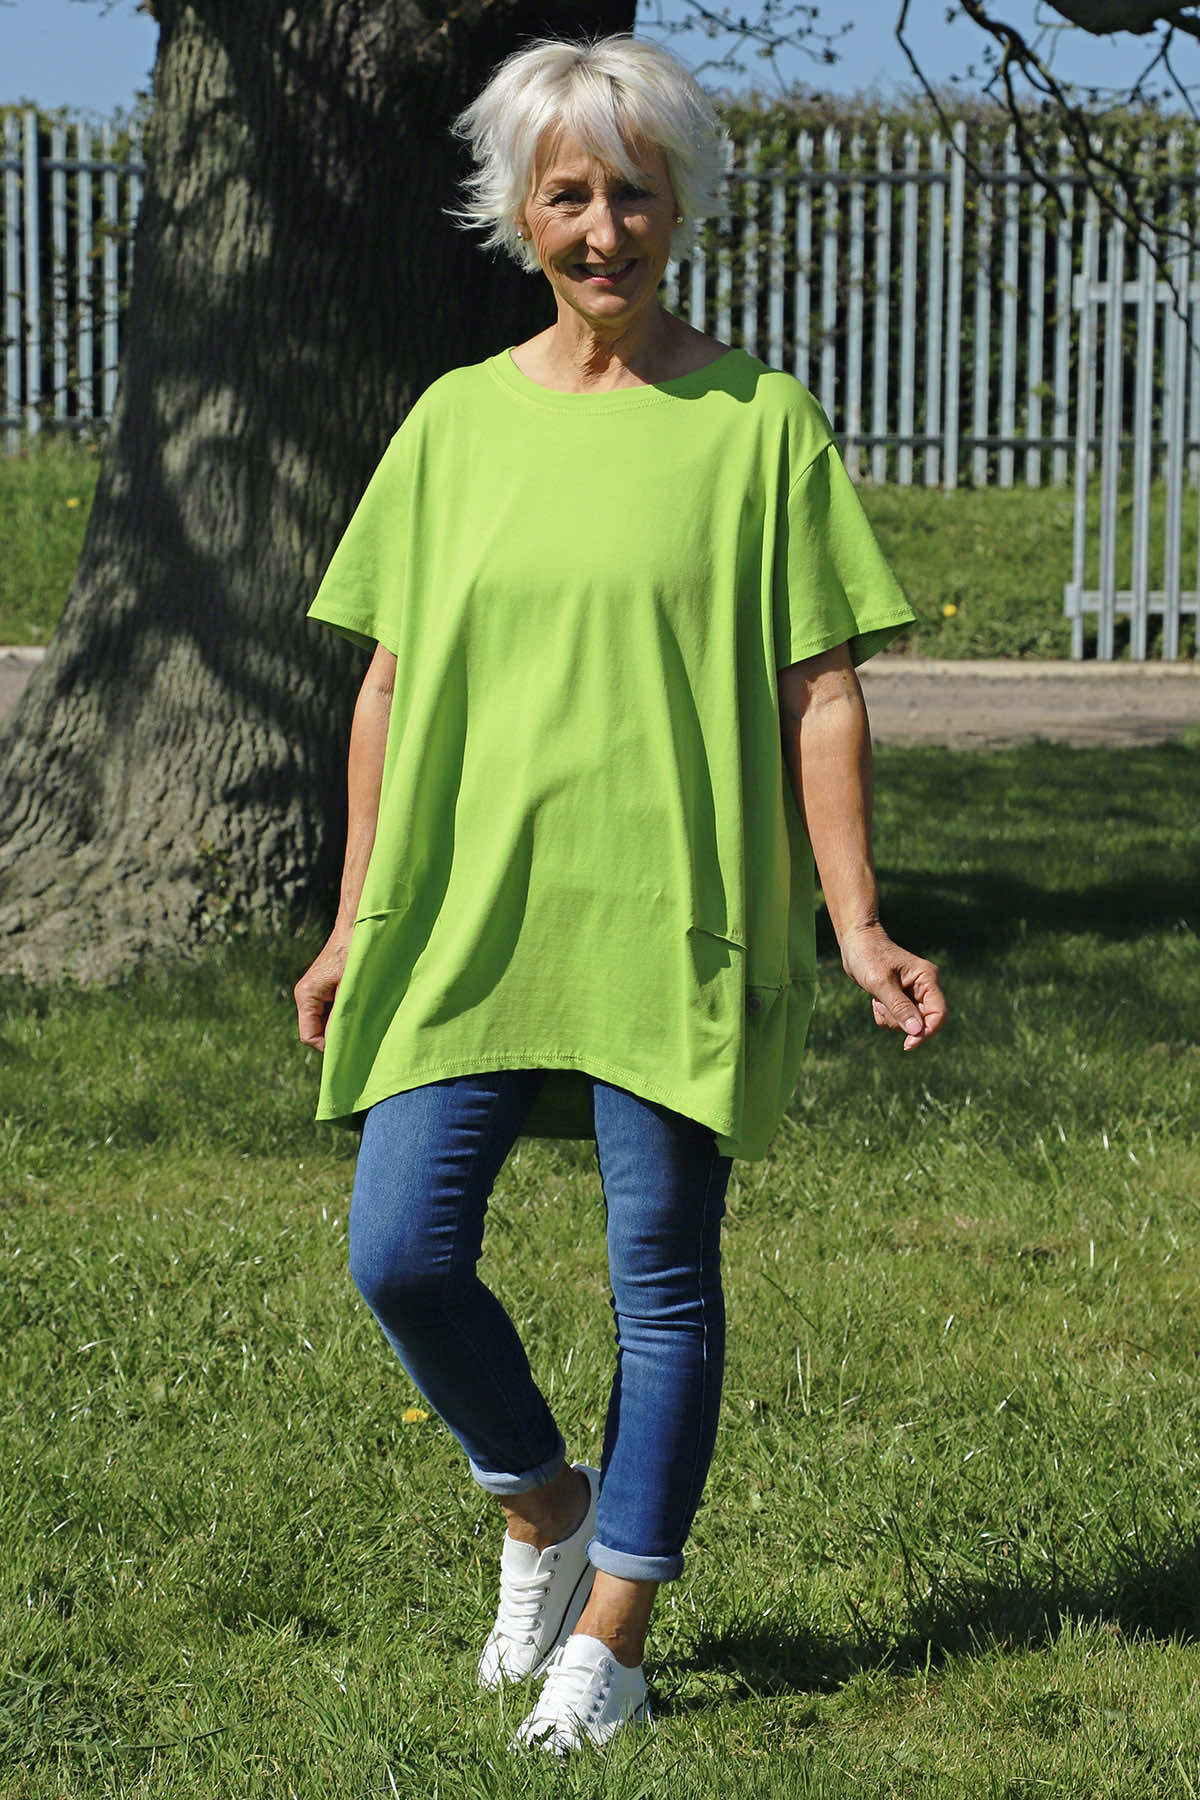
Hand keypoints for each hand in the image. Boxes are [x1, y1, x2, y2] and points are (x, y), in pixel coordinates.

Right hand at [293, 931, 352, 1050]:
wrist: (357, 926)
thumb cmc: (355, 953)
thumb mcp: (350, 989)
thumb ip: (342, 1016)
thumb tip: (339, 1044)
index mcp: (306, 995)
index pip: (309, 1037)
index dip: (329, 1045)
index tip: (351, 1043)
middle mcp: (305, 995)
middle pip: (317, 1031)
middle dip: (337, 1034)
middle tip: (361, 1032)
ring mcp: (314, 992)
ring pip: (325, 1022)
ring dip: (342, 1022)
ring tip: (362, 1015)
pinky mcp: (324, 988)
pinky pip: (331, 1011)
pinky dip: (345, 1012)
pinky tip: (360, 1005)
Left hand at [839, 924, 946, 1050]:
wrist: (855, 943)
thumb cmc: (868, 957)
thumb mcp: (881, 984)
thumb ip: (899, 1008)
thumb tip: (917, 1032)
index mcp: (927, 978)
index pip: (939, 1013)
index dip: (926, 1032)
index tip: (908, 1044)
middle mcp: (925, 986)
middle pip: (923, 1021)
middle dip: (900, 1021)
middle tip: (880, 1006)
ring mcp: (914, 992)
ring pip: (909, 1022)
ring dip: (891, 1017)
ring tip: (877, 999)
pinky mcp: (902, 997)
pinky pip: (898, 1018)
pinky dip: (885, 1015)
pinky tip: (876, 1000)